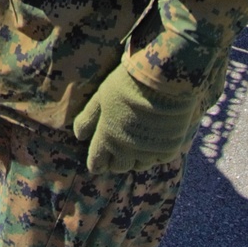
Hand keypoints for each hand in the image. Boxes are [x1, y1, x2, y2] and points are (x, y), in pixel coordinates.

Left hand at [72, 65, 197, 174]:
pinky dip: (156, 152)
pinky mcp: (169, 148)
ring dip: (136, 158)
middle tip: (118, 147)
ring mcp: (149, 151)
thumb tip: (78, 136)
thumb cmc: (126, 84)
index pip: (97, 162)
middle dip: (116, 160)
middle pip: (119, 167)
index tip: (97, 161)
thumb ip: (88, 118)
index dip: (96, 162)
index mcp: (107, 138)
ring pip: (140, 165)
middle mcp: (128, 150)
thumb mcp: (101, 97)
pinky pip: (159, 159)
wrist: (162, 80)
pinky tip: (156, 138)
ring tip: (137, 141)